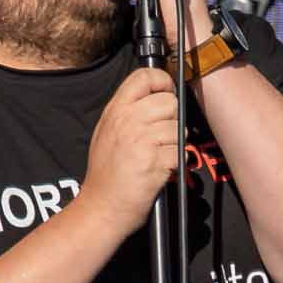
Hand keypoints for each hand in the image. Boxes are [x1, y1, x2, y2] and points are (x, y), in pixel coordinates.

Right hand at [83, 66, 182, 221]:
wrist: (102, 206)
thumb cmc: (107, 173)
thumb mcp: (107, 132)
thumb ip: (128, 110)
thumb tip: (156, 94)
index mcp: (115, 111)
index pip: (144, 76)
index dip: (162, 82)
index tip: (165, 93)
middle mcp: (127, 120)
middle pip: (169, 101)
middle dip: (170, 119)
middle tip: (158, 136)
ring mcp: (141, 140)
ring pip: (178, 128)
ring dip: (173, 144)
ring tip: (155, 156)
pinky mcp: (155, 160)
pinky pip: (180, 151)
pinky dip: (174, 163)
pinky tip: (158, 169)